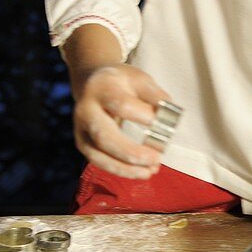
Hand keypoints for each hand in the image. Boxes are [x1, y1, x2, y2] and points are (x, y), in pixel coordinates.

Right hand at [73, 64, 173, 178]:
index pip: (121, 104)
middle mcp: (86, 109)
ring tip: (150, 171)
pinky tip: (140, 172)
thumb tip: (170, 116)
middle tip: (156, 158)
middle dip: (131, 152)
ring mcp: (81, 128)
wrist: (92, 82)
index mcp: (103, 88)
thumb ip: (154, 96)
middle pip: (104, 136)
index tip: (160, 123)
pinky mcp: (82, 143)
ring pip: (98, 154)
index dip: (142, 115)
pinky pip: (99, 162)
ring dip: (125, 168)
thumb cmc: (121, 82)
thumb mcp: (139, 79)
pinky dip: (120, 170)